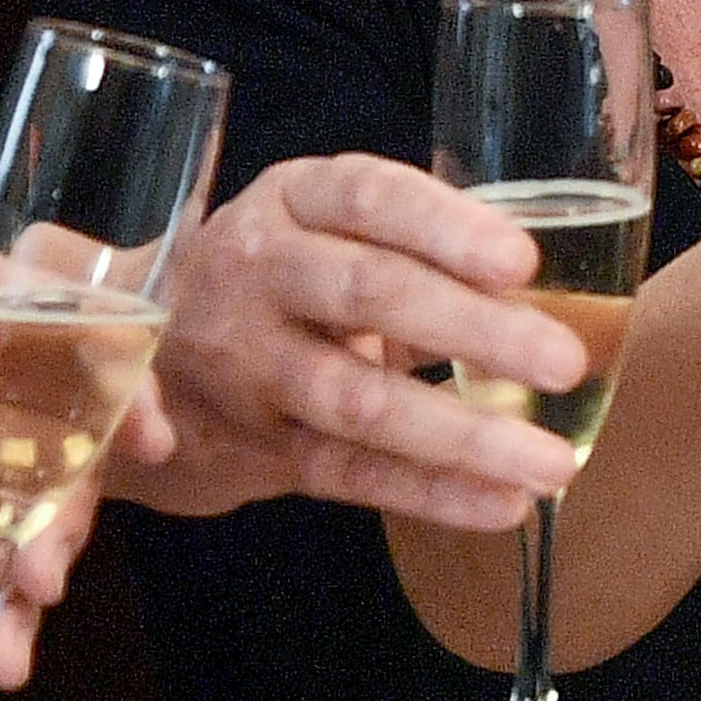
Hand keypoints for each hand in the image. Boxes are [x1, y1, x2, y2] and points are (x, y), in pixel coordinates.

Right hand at [113, 152, 587, 530]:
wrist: (137, 352)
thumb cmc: (280, 274)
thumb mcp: (322, 225)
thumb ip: (413, 243)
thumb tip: (546, 280)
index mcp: (290, 199)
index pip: (368, 195)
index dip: (445, 226)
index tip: (522, 260)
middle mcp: (256, 271)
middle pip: (366, 294)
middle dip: (471, 330)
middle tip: (564, 361)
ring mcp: (245, 365)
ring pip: (357, 401)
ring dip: (461, 434)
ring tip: (551, 461)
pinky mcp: (253, 446)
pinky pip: (347, 474)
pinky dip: (428, 493)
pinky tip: (500, 504)